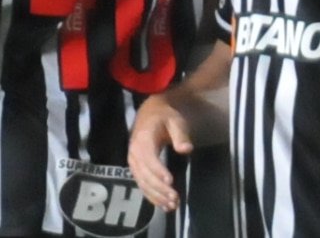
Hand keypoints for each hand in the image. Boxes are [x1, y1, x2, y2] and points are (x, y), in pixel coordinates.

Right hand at [127, 93, 192, 211]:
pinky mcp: (135, 167)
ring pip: (142, 182)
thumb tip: (186, 149)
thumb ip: (180, 135)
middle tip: (175, 199)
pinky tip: (162, 205)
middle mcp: (134, 152)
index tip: (171, 182)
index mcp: (143, 140)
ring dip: (156, 195)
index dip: (159, 171)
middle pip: (145, 174)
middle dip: (159, 189)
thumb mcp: (175, 121)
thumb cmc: (164, 117)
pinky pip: (141, 184)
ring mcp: (133, 161)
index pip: (149, 158)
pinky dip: (151, 196)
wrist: (149, 113)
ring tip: (171, 206)